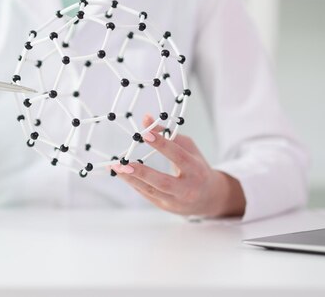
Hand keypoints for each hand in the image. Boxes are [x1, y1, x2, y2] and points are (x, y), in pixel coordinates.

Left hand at [111, 114, 245, 217]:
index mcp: (196, 170)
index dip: (162, 145)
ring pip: (151, 191)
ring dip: (131, 179)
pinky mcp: (165, 206)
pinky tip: (121, 174)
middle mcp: (187, 188)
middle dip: (142, 172)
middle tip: (123, 163)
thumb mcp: (189, 149)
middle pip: (164, 182)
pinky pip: (147, 194)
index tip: (144, 134)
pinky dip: (133, 183)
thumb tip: (146, 119)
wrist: (210, 198)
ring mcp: (176, 201)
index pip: (179, 156)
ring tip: (114, 167)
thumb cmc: (197, 168)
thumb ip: (168, 134)